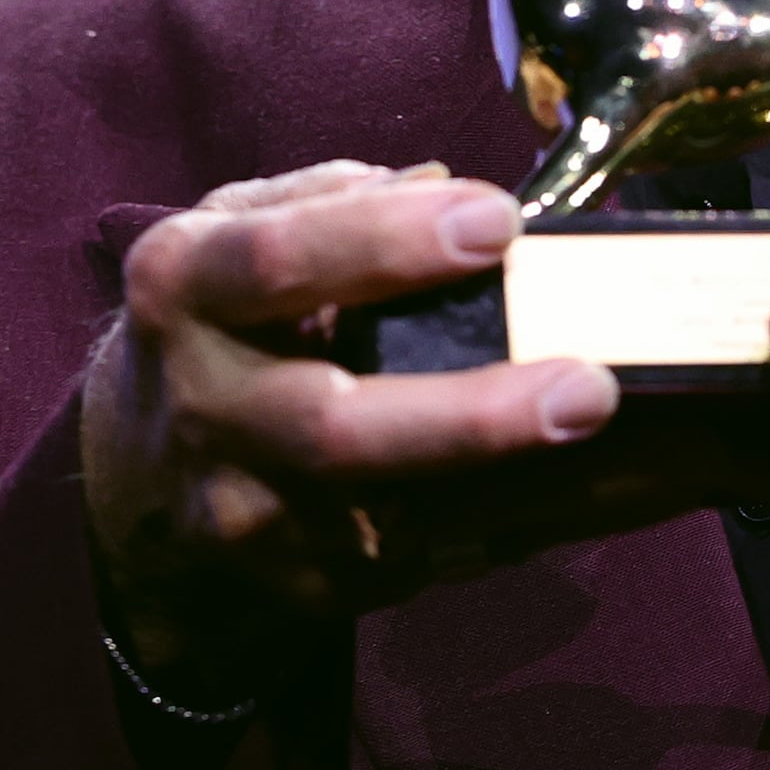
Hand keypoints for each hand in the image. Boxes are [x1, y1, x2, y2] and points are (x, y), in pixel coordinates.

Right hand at [83, 161, 683, 697]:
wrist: (138, 472)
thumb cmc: (224, 315)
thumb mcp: (237, 227)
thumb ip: (329, 197)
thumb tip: (444, 186)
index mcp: (185, 289)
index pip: (276, 262)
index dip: (386, 243)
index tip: (502, 222)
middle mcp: (208, 410)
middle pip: (334, 431)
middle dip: (467, 417)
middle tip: (586, 387)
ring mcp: (249, 513)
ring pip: (391, 521)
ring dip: (521, 492)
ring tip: (631, 450)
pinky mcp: (302, 583)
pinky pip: (432, 562)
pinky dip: (528, 530)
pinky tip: (618, 496)